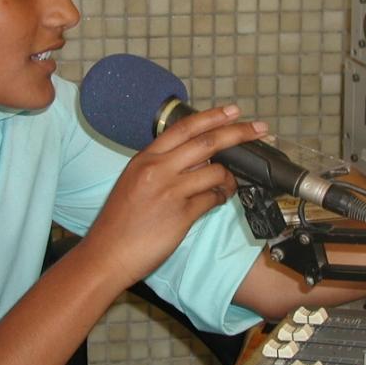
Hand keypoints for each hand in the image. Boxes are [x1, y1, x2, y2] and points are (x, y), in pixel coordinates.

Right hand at [79, 104, 267, 287]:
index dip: (213, 116)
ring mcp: (170, 192)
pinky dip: (220, 197)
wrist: (106, 254)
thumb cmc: (119, 221)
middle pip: (207, 142)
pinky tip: (218, 199)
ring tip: (231, 182)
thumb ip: (161, 165)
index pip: (184, 127)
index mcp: (145, 158)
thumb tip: (196, 157)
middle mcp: (157, 169)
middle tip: (259, 129)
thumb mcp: (134, 181)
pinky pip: (212, 199)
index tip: (233, 111)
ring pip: (215, 172)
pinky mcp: (181, 215)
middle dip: (238, 133)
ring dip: (230, 176)